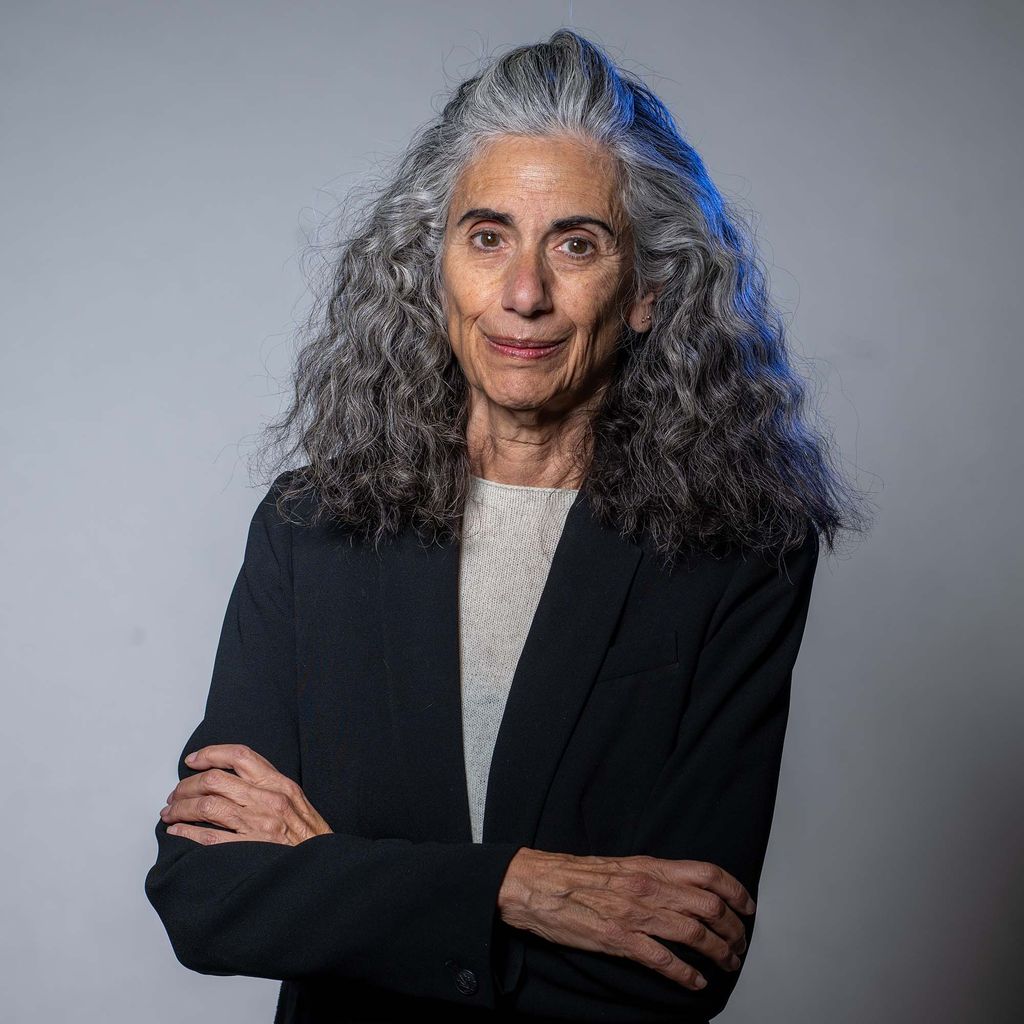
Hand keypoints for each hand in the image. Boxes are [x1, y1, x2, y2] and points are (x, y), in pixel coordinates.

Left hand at [159, 743, 332, 846]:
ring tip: (171, 813)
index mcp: (279, 785)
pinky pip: (208, 838)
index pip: (240, 756)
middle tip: (175, 794)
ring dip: (181, 808)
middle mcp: (268, 800)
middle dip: (187, 785)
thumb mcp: (295, 801)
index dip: (211, 754)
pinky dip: (186, 833)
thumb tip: (232, 776)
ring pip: (206, 806)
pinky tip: (177, 832)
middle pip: (215, 780)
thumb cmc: (309, 837)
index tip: (193, 760)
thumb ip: (268, 786)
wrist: (324, 868)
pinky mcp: (248, 850)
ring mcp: (258, 825)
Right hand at [497, 848, 754, 990]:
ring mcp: (634, 914)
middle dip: (733, 930)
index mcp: (650, 866)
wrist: (535, 884)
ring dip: (719, 953)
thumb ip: (654, 875)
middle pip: (709, 907)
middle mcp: (648, 888)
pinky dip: (686, 975)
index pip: (708, 873)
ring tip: (727, 964)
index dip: (736, 892)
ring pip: (694, 935)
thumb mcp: (622, 865)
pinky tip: (696, 984)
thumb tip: (685, 888)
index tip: (748, 907)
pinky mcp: (618, 939)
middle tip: (739, 945)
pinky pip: (663, 960)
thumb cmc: (575, 875)